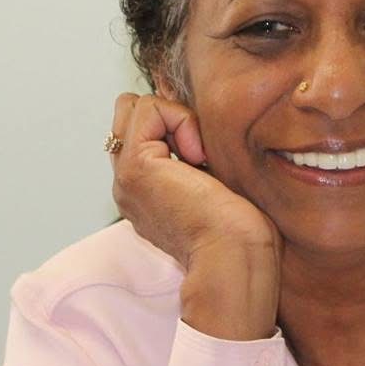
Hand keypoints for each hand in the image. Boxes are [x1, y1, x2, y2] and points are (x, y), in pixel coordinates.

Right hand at [108, 93, 279, 339]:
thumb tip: (197, 130)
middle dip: (167, 116)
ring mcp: (126, 176)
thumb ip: (194, 157)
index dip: (175, 126)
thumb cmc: (238, 232)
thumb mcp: (213, 184)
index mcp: (144, 192)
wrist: (235, 258)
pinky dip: (181, 119)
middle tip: (198, 153)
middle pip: (130, 113)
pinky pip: (149, 108)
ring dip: (176, 118)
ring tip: (199, 158)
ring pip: (135, 106)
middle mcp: (127, 184)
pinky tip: (199, 157)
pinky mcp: (136, 166)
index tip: (205, 161)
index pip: (142, 131)